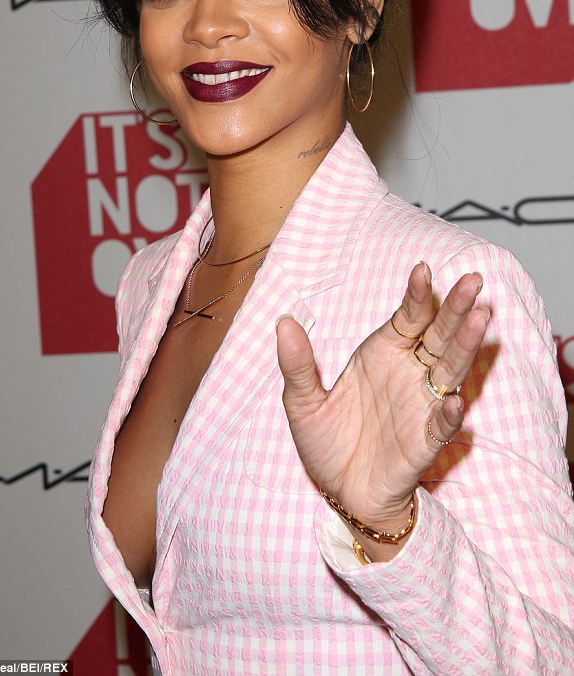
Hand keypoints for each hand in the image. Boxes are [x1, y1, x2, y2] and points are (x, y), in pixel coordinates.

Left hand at [276, 263, 488, 531]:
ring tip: (480, 319)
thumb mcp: (302, 402)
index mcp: (382, 354)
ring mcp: (420, 405)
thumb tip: (283, 322)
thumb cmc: (327, 442)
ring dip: (465, 346)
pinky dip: (448, 414)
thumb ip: (296, 364)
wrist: (340, 493)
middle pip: (439, 334)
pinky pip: (440, 426)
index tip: (423, 269)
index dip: (418, 295)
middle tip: (474, 281)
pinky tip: (453, 401)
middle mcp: (409, 373)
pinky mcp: (424, 442)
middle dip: (456, 308)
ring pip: (449, 370)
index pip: (408, 317)